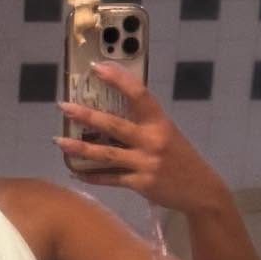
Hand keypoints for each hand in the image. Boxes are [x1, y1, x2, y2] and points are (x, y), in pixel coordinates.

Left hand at [55, 62, 231, 213]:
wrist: (201, 191)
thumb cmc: (180, 158)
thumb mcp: (168, 134)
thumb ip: (144, 123)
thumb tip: (111, 110)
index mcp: (160, 122)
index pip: (138, 94)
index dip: (118, 79)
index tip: (97, 68)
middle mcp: (152, 140)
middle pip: (114, 125)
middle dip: (86, 115)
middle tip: (64, 106)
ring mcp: (145, 163)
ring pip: (106, 154)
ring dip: (80, 148)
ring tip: (59, 141)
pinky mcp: (140, 184)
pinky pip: (110, 179)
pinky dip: (92, 176)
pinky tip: (75, 171)